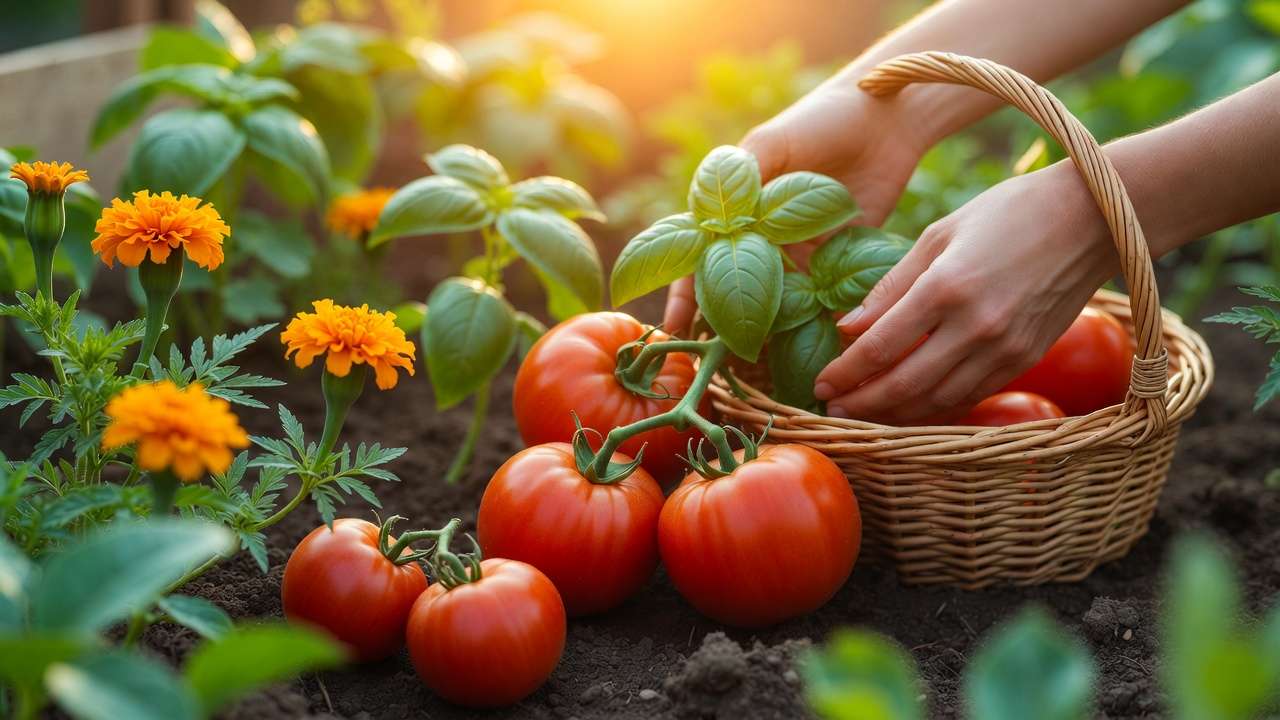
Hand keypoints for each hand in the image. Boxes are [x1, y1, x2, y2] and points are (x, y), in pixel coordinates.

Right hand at [662, 75, 932, 335]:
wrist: (888, 117)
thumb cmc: (820, 120)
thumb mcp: (771, 143)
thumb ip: (741, 180)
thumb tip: (714, 224)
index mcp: (738, 209)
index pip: (701, 257)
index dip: (685, 293)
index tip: (675, 327)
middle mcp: (764, 236)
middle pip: (734, 286)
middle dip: (721, 321)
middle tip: (712, 357)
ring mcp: (800, 252)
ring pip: (776, 299)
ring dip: (766, 328)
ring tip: (754, 361)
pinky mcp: (840, 260)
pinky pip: (823, 297)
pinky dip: (815, 319)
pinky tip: (808, 345)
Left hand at [814, 161, 1118, 423]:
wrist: (1093, 218)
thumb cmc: (1008, 213)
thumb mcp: (939, 234)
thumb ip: (891, 286)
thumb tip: (847, 328)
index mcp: (945, 287)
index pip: (880, 347)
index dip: (845, 372)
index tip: (821, 384)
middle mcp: (975, 325)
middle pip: (904, 384)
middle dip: (862, 403)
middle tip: (832, 409)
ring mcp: (1004, 348)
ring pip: (937, 400)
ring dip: (895, 414)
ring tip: (864, 414)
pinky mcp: (1025, 358)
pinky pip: (970, 395)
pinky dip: (935, 408)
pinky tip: (910, 408)